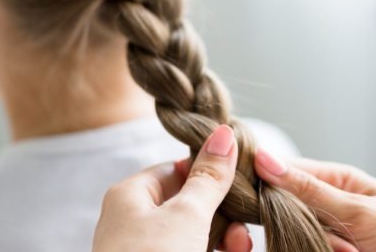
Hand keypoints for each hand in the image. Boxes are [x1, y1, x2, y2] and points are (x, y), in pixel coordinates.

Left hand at [92, 125, 251, 251]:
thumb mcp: (187, 214)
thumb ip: (209, 177)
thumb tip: (223, 133)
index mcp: (130, 196)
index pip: (174, 169)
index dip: (206, 170)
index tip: (239, 174)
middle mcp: (135, 223)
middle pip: (188, 203)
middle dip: (221, 210)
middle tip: (245, 214)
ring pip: (195, 234)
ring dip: (224, 236)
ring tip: (241, 242)